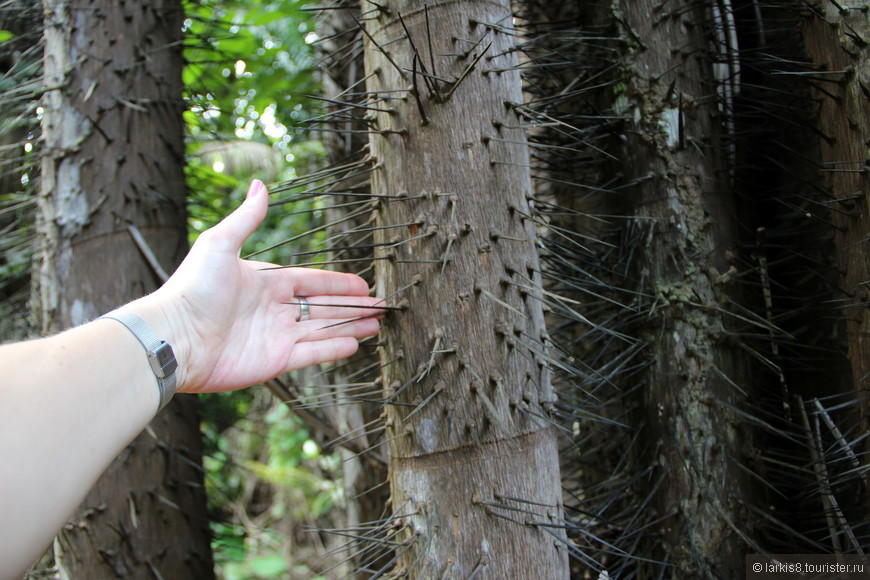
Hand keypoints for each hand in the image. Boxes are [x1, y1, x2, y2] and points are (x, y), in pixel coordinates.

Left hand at [141, 180, 381, 393]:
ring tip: (377, 326)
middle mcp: (273, 310)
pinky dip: (333, 349)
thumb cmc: (193, 289)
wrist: (174, 337)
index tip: (363, 285)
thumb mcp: (219, 243)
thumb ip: (247, 218)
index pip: (311, 281)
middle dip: (352, 307)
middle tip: (381, 308)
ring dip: (350, 327)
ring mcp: (275, 337)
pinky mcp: (273, 361)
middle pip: (323, 307)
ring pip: (323, 330)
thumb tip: (260, 184)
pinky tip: (355, 344)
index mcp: (265, 282)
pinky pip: (311, 353)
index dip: (339, 284)